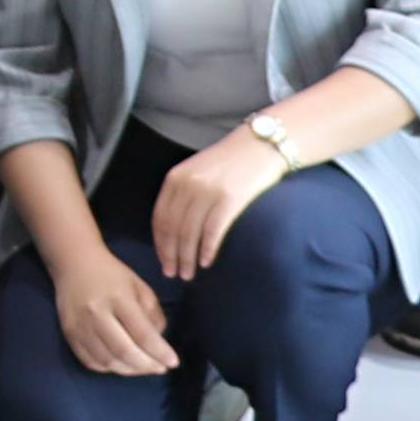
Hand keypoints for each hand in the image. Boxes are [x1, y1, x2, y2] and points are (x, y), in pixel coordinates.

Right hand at [43, 236, 178, 382]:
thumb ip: (153, 315)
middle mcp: (96, 313)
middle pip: (124, 351)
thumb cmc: (112, 274)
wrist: (73, 263)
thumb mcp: (140, 287)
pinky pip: (90, 362)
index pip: (142, 333)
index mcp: (118, 297)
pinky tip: (121, 364)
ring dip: (129, 370)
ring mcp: (79, 325)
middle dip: (146, 366)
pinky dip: (109, 368)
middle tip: (160, 369)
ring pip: (107, 361)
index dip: (160, 352)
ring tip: (142, 368)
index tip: (173, 363)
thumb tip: (158, 345)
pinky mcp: (68, 334)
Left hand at [149, 128, 282, 281]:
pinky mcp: (230, 199)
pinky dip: (207, 250)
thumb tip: (174, 232)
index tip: (163, 261)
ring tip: (188, 274)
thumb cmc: (228, 162)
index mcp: (175, 178)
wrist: (259, 145)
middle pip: (173, 229)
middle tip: (174, 274)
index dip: (160, 244)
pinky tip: (206, 262)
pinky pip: (213, 231)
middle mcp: (188, 184)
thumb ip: (182, 194)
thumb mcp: (196, 171)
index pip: (160, 218)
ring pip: (190, 233)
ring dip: (187, 258)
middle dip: (171, 256)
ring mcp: (208, 191)